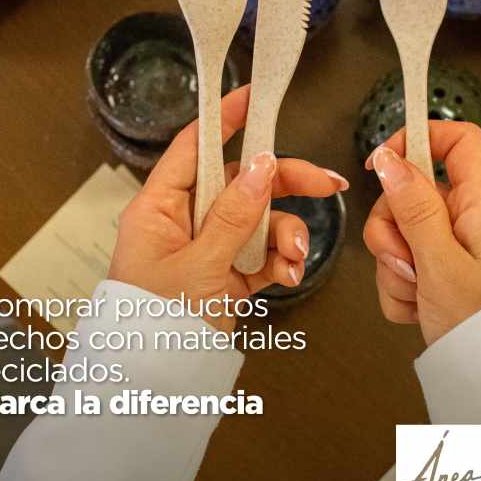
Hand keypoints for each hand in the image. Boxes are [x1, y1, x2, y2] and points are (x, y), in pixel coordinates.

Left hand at [109, 85, 347, 330]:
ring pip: (258, 221)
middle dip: (283, 185)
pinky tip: (290, 274)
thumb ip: (234, 216)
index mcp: (160, 208)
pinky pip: (260, 256)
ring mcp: (207, 249)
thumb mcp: (198, 265)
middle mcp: (184, 222)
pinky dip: (279, 262)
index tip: (253, 96)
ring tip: (296, 258)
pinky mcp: (225, 276)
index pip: (193, 148)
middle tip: (328, 184)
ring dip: (286, 234)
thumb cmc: (155, 323)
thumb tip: (260, 165)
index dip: (223, 120)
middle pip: (239, 184)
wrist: (153, 385)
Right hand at [363, 121, 480, 345]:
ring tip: (416, 290)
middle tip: (403, 259)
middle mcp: (471, 219)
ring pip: (400, 231)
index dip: (417, 139)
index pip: (457, 140)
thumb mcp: (439, 261)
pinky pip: (403, 261)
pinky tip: (419, 305)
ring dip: (394, 263)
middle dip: (391, 228)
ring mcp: (455, 245)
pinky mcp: (441, 269)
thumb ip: (413, 206)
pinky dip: (401, 286)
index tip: (380, 162)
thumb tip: (390, 158)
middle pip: (412, 191)